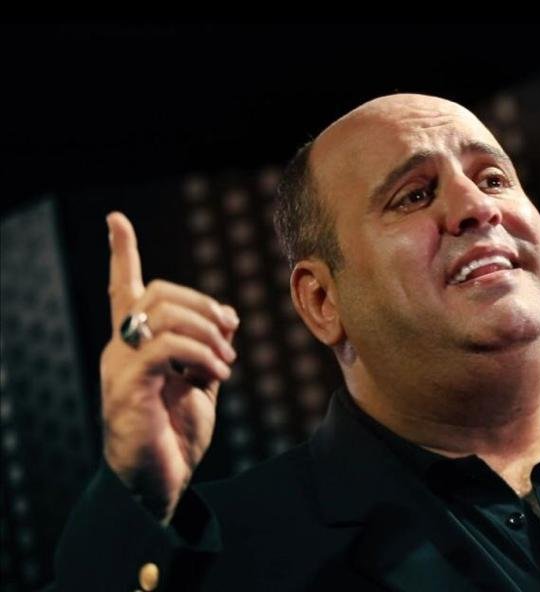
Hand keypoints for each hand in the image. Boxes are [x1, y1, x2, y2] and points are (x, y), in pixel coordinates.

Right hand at [100, 212, 238, 523]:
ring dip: (206, 330)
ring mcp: (121, 368)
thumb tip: (230, 317)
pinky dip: (201, 353)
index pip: (124, 290)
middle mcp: (121, 350)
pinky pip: (165, 347)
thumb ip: (212, 349)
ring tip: (227, 362)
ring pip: (161, 314)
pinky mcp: (129, 387)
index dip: (121, 254)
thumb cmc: (175, 437)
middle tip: (229, 332)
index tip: (116, 220)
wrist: (159, 485)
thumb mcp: (202, 385)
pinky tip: (219, 374)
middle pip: (156, 292)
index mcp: (136, 346)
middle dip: (200, 301)